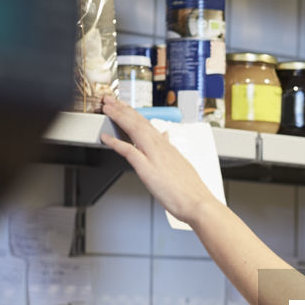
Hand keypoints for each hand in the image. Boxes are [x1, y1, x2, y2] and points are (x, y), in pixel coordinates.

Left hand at [99, 96, 221, 224]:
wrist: (198, 204)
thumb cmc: (191, 191)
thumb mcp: (182, 164)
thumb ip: (171, 150)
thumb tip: (166, 136)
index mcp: (168, 147)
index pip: (148, 125)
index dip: (134, 114)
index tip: (123, 106)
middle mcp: (161, 148)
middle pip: (139, 122)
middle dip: (123, 109)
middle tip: (110, 100)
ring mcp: (154, 157)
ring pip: (135, 130)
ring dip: (119, 117)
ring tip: (107, 108)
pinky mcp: (148, 169)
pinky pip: (129, 151)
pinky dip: (116, 143)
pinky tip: (106, 138)